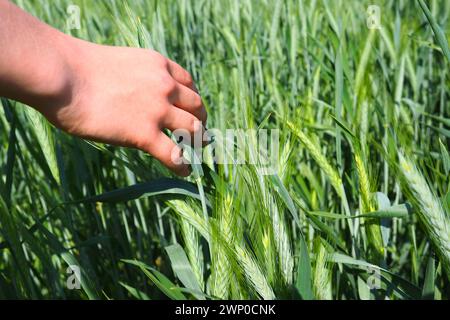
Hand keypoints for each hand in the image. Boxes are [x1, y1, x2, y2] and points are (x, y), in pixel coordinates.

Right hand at [41, 39, 205, 176]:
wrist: (62, 75)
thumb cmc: (77, 68)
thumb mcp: (121, 64)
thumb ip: (137, 78)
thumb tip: (135, 95)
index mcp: (158, 65)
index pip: (189, 84)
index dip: (194, 100)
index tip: (192, 111)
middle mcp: (165, 85)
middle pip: (197, 107)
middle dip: (201, 122)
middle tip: (199, 134)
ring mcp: (157, 110)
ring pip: (192, 129)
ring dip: (197, 142)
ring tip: (196, 152)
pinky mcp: (145, 134)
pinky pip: (174, 154)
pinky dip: (182, 165)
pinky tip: (183, 172)